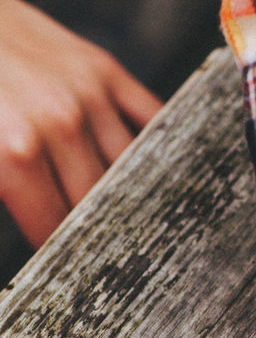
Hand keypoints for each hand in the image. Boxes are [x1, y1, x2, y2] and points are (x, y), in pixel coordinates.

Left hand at [0, 0, 161, 246]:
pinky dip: (157, 148)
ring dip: (131, 196)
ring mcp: (91, 96)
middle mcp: (60, 124)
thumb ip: (5, 184)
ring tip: (134, 219)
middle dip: (97, 229)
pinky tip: (159, 171)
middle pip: (97, 202)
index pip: (53, 223)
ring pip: (130, 169)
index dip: (61, 250)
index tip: (71, 266)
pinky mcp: (108, 71)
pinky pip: (150, 121)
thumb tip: (36, 221)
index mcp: (15, 151)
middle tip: (102, 249)